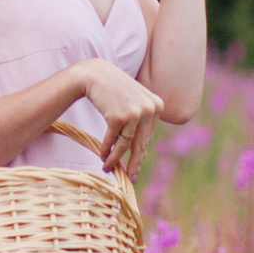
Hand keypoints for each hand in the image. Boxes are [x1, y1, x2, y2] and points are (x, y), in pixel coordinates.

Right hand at [77, 60, 163, 177]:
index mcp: (157, 106)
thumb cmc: (115, 90)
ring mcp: (135, 112)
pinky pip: (113, 140)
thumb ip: (142, 121)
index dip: (140, 154)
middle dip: (133, 163)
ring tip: (107, 167)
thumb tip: (142, 154)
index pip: (148, 137)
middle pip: (141, 144)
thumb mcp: (135, 102)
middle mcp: (150, 109)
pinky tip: (101, 155)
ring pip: (126, 145)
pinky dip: (106, 149)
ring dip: (115, 158)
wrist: (95, 74)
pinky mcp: (119, 116)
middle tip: (129, 178)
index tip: (135, 168)